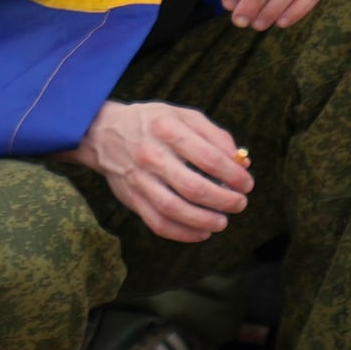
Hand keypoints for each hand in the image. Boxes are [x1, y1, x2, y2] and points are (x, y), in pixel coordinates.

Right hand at [79, 99, 250, 244]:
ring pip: (175, 209)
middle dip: (224, 200)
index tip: (247, 183)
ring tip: (223, 222)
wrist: (103, 133)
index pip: (209, 158)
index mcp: (167, 129)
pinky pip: (158, 223)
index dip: (233, 175)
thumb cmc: (152, 123)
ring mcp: (139, 179)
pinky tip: (202, 232)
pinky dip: (183, 233)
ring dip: (205, 221)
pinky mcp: (131, 199)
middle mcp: (151, 155)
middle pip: (194, 187)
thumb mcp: (183, 116)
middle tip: (240, 203)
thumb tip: (241, 162)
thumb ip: (214, 135)